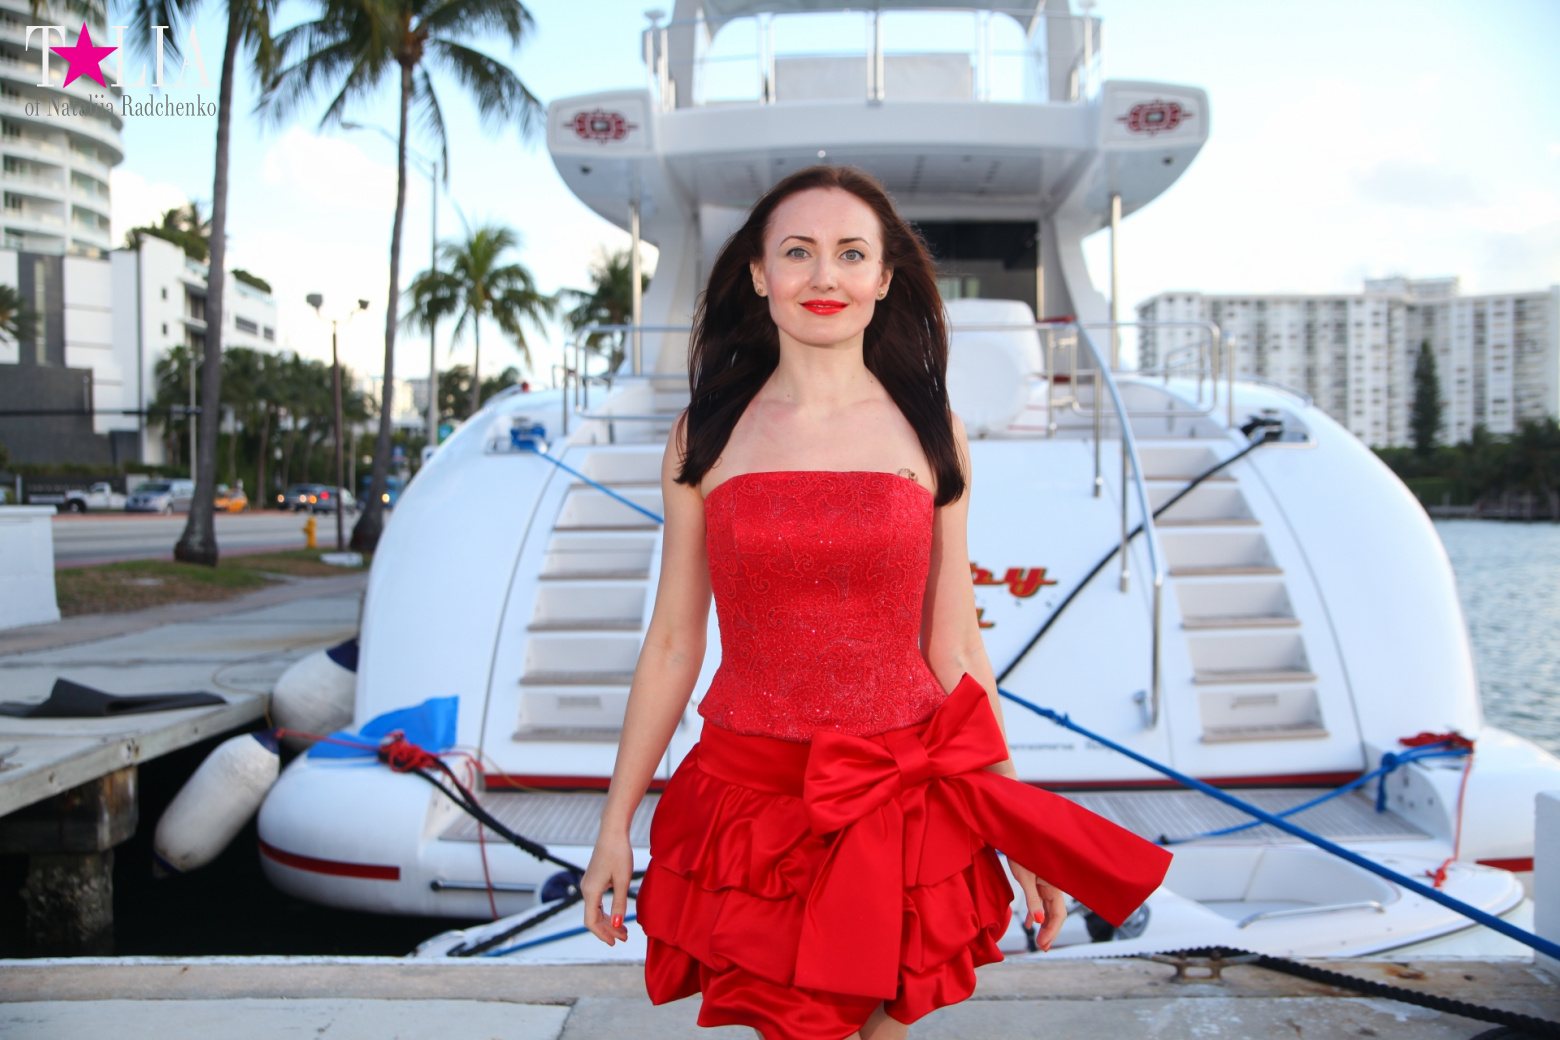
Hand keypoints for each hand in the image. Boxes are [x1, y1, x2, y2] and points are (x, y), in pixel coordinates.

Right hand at [581, 829, 633, 944]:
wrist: (613, 832)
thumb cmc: (618, 853)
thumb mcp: (623, 880)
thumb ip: (619, 903)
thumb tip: (616, 925)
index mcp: (591, 891)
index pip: (591, 921)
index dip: (602, 934)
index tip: (614, 942)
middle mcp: (586, 889)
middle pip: (593, 917)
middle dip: (608, 929)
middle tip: (625, 938)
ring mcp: (588, 884)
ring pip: (595, 910)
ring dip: (608, 921)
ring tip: (623, 930)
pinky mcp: (593, 879)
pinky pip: (596, 901)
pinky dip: (606, 911)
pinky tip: (617, 914)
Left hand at [1008, 859, 1067, 952]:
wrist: (1016, 836)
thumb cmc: (1021, 853)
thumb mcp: (1025, 879)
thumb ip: (1032, 900)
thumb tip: (1037, 921)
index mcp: (1055, 887)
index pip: (1058, 915)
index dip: (1052, 931)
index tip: (1042, 945)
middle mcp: (1054, 887)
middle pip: (1055, 914)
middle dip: (1049, 932)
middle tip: (1042, 947)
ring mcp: (1047, 885)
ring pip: (1048, 909)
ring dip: (1043, 925)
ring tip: (1038, 940)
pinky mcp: (1038, 883)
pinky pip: (1041, 901)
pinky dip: (1035, 913)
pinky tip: (1028, 924)